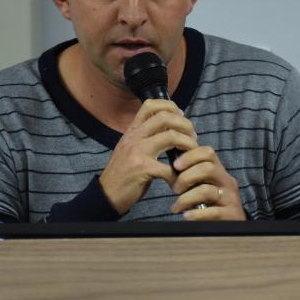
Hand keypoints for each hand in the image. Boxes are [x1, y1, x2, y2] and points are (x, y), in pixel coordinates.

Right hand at [99, 99, 198, 213]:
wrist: (106, 194)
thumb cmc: (124, 173)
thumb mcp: (131, 148)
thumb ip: (146, 137)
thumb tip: (169, 128)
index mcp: (132, 131)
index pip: (150, 105)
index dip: (170, 106)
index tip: (181, 116)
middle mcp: (134, 137)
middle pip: (165, 117)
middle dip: (185, 125)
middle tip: (193, 137)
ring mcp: (137, 152)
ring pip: (171, 137)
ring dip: (188, 145)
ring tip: (191, 155)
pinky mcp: (142, 169)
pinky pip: (168, 167)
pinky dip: (177, 175)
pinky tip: (177, 180)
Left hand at [170, 146, 245, 220]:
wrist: (233, 226)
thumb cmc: (212, 205)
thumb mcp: (204, 187)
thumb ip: (193, 176)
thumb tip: (171, 166)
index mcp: (220, 172)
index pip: (208, 153)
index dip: (190, 156)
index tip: (175, 165)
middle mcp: (227, 182)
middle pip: (208, 168)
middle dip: (186, 177)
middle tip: (175, 189)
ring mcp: (231, 199)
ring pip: (207, 191)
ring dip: (186, 198)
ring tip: (176, 207)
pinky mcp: (231, 215)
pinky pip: (213, 212)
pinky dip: (196, 214)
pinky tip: (186, 216)